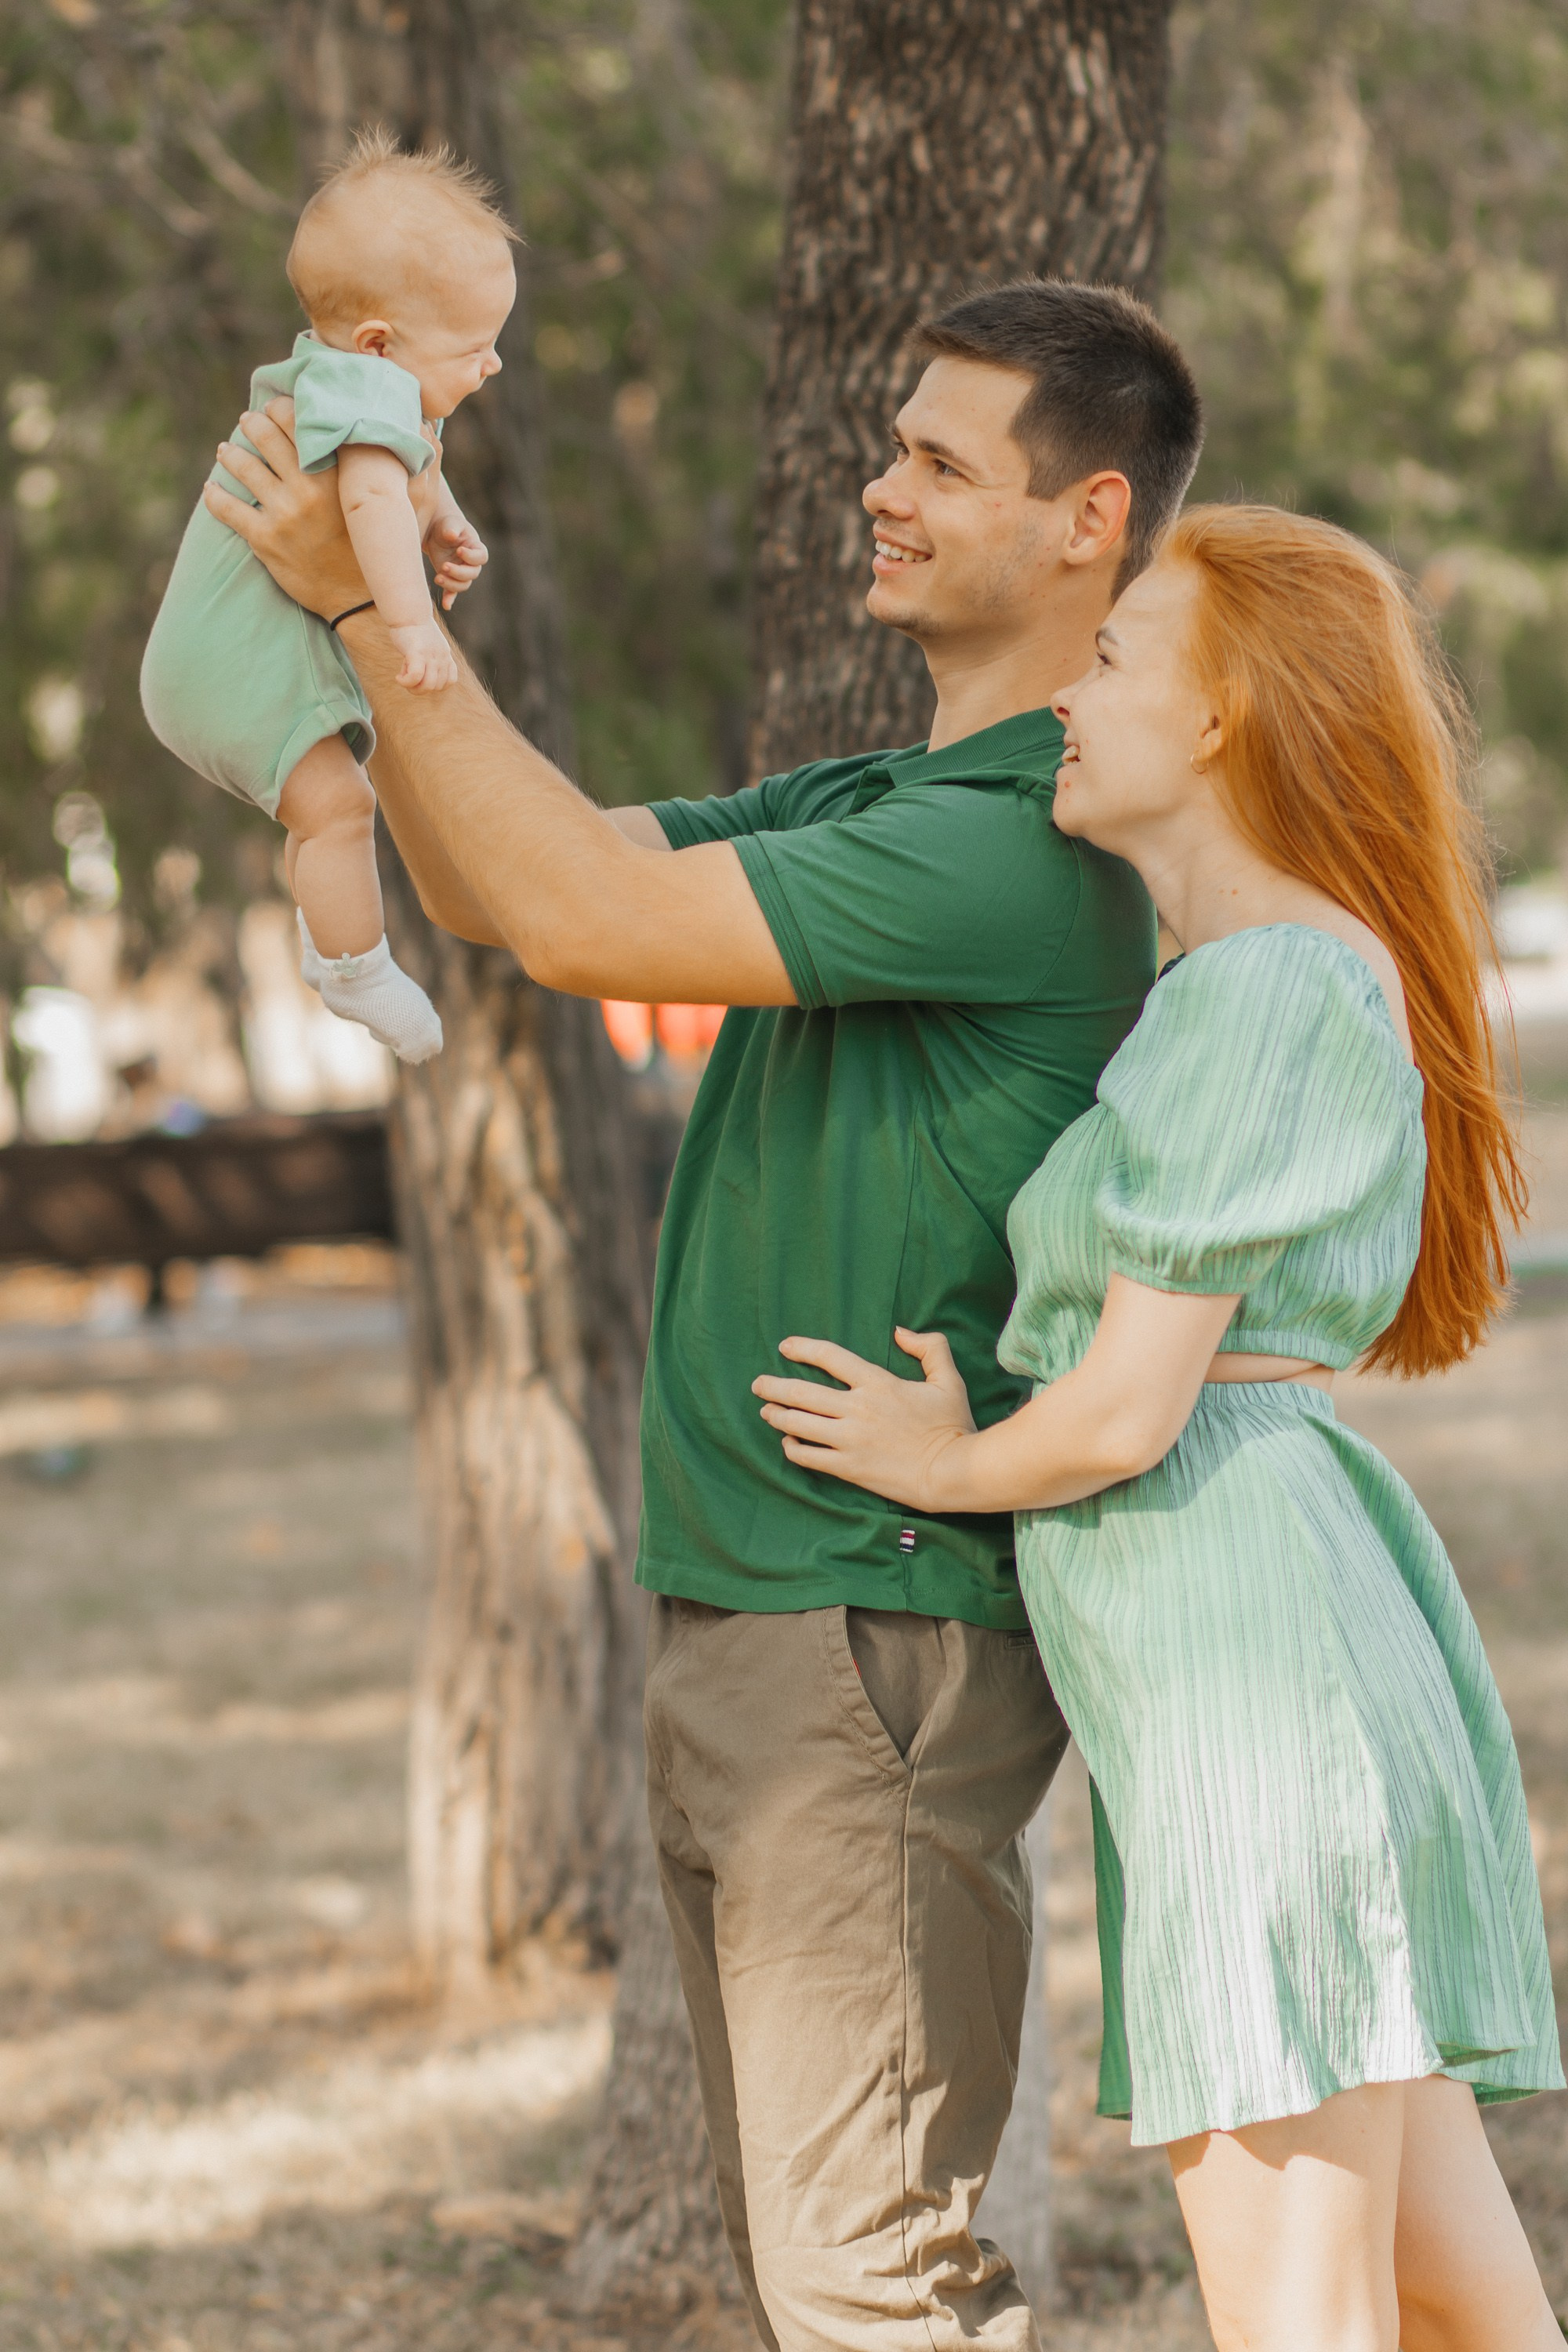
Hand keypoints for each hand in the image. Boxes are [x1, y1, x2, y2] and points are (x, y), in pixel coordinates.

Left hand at [202, 399, 446, 616]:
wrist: (362, 603)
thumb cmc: (385, 550)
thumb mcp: (408, 506)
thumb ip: (411, 465)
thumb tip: (428, 427)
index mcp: (338, 473)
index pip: (300, 421)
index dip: (283, 409)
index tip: (277, 409)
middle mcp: (308, 488)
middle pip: (266, 435)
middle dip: (253, 423)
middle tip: (250, 422)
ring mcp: (283, 513)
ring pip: (242, 465)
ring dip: (230, 453)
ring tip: (227, 451)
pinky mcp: (264, 540)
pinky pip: (226, 508)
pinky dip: (214, 495)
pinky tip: (212, 489)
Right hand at [388, 614, 458, 691]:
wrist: (408, 612)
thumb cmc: (413, 629)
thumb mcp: (427, 645)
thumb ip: (428, 659)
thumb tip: (418, 675)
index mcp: (445, 655)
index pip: (450, 680)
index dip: (435, 685)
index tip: (422, 676)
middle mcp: (441, 656)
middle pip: (437, 687)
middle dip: (421, 689)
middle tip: (408, 677)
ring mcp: (431, 655)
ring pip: (428, 686)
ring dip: (413, 688)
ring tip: (403, 677)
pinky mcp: (417, 653)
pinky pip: (415, 677)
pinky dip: (406, 682)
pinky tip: (398, 677)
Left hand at [425, 510, 489, 609]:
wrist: (437, 531)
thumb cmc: (447, 524)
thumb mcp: (450, 523)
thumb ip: (452, 527)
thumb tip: (451, 535)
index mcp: (476, 548)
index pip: (481, 557)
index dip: (472, 556)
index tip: (459, 551)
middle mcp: (471, 563)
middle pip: (472, 574)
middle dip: (459, 572)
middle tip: (444, 566)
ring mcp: (461, 572)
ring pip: (463, 585)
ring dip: (451, 584)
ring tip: (437, 577)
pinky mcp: (450, 579)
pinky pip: (452, 592)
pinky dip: (450, 599)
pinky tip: (446, 605)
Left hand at [751, 1328, 978, 1511]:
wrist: (951, 1472)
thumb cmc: (953, 1425)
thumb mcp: (948, 1379)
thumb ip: (930, 1348)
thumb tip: (901, 1332)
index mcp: (877, 1383)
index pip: (830, 1357)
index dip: (803, 1348)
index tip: (785, 1346)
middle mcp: (857, 1408)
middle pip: (802, 1392)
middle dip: (773, 1386)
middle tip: (758, 1384)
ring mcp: (849, 1439)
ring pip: (799, 1423)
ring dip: (777, 1415)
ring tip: (765, 1411)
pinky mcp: (848, 1467)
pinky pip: (808, 1456)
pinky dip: (792, 1448)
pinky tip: (787, 1443)